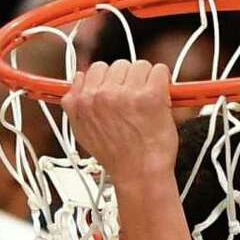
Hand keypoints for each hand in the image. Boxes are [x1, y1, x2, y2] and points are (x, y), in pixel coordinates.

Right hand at [61, 57, 177, 188]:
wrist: (139, 175)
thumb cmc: (117, 157)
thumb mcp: (81, 132)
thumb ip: (75, 104)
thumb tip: (80, 80)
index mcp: (80, 102)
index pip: (94, 70)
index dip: (109, 81)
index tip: (118, 94)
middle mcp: (99, 95)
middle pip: (118, 64)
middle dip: (128, 80)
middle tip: (134, 103)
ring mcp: (125, 94)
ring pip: (139, 65)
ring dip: (146, 80)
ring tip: (146, 104)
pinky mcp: (150, 95)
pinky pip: (158, 70)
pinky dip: (163, 82)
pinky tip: (160, 100)